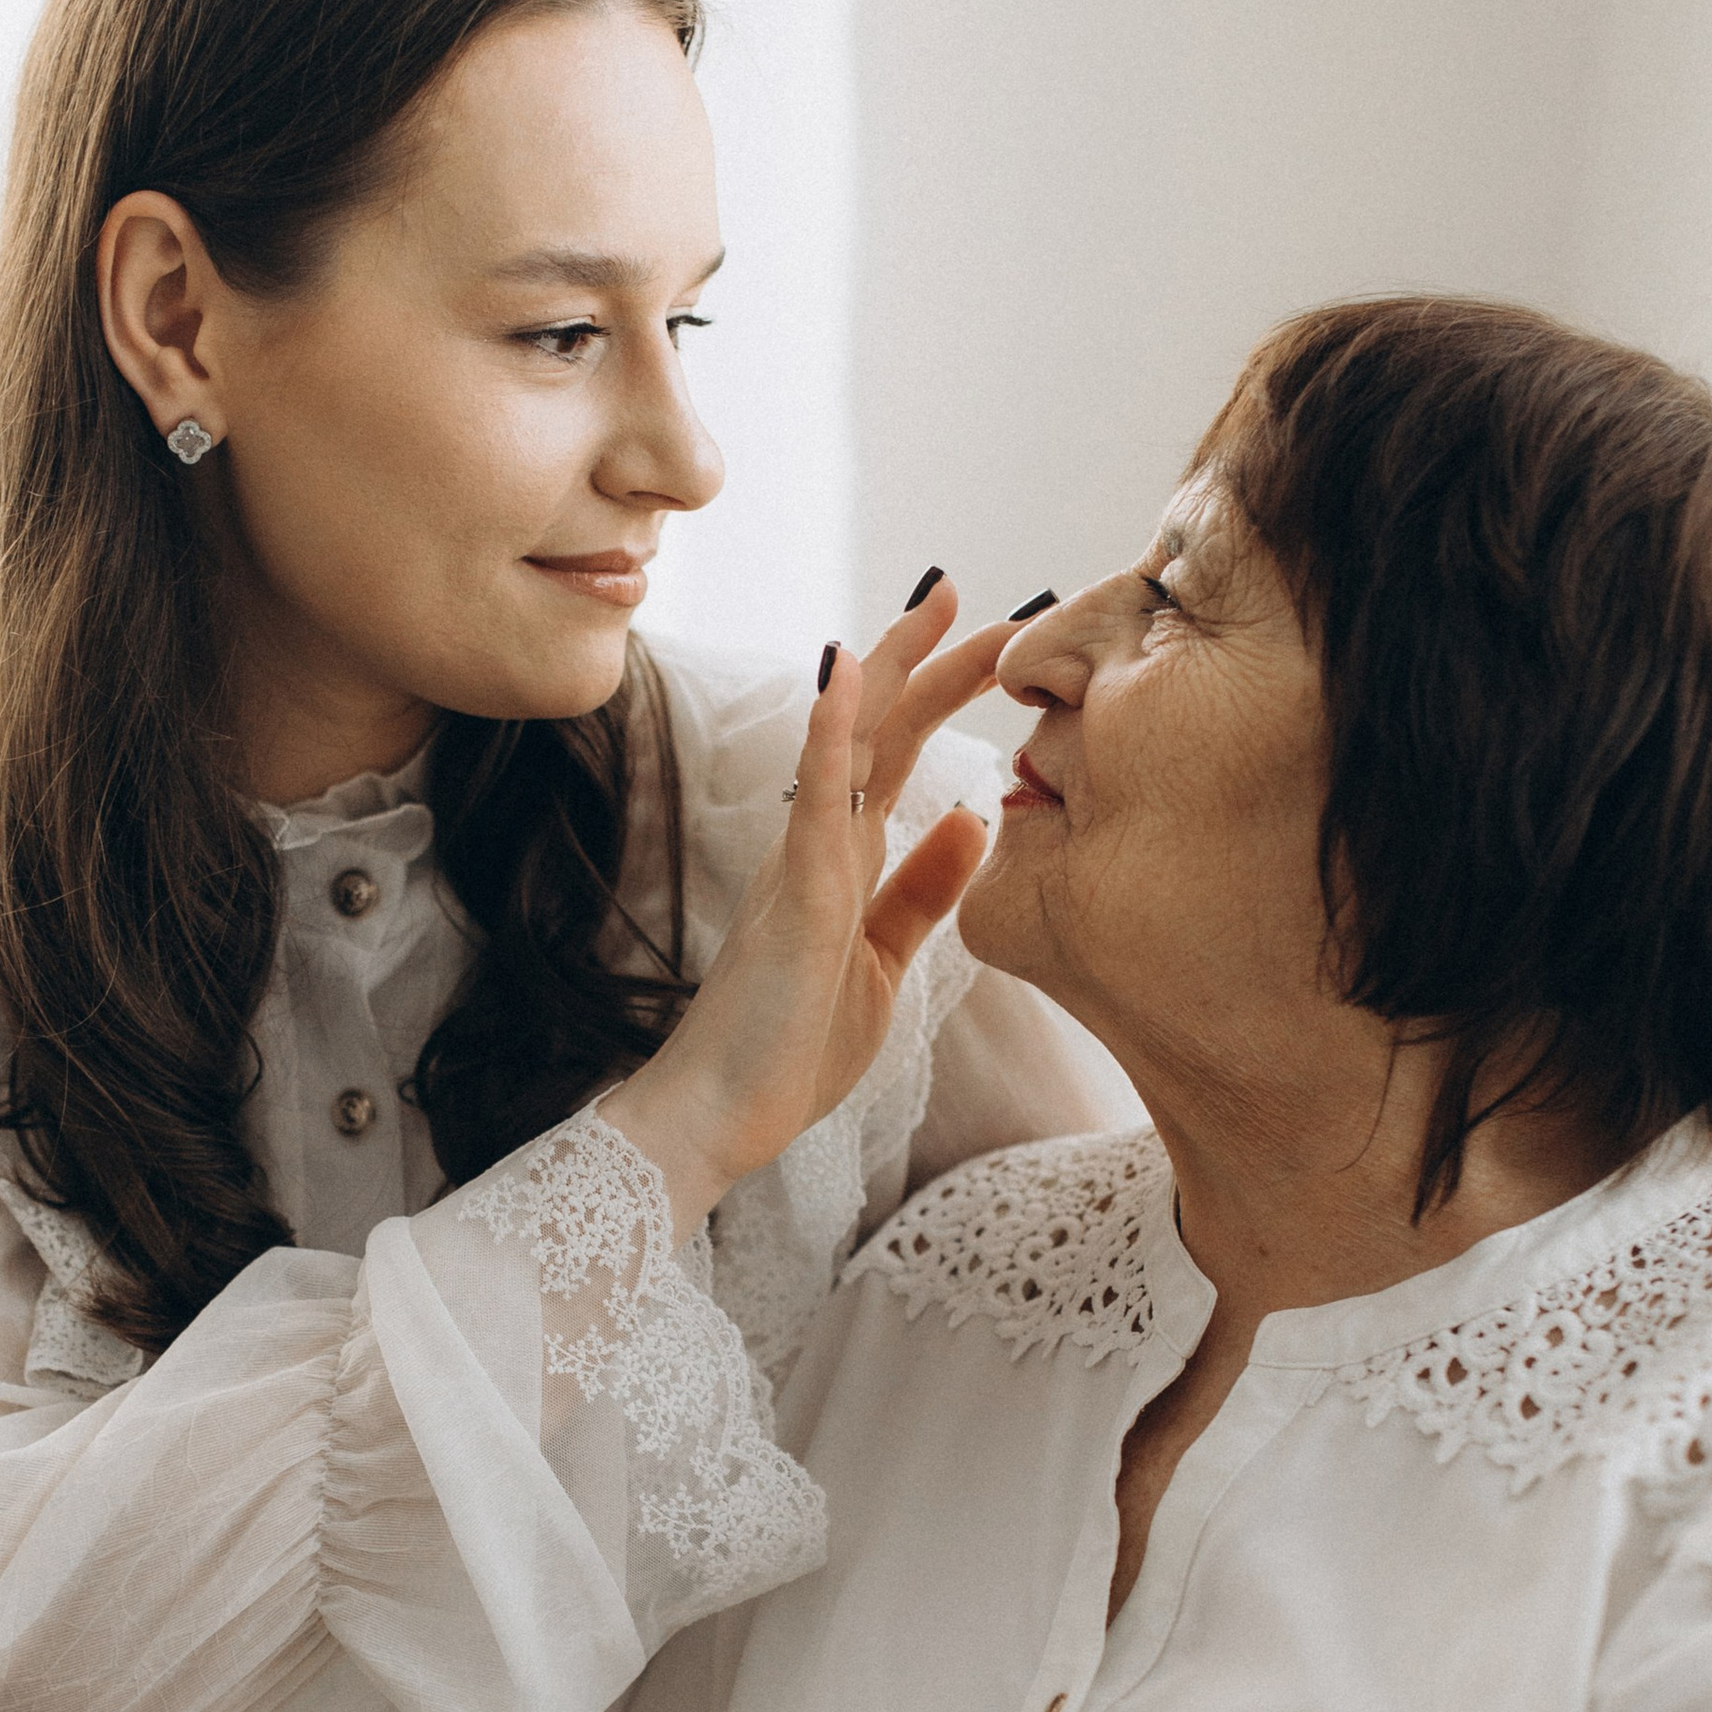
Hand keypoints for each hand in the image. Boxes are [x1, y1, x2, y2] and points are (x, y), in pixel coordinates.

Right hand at [605, 577, 1009, 1231]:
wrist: (722, 1116)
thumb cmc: (789, 1049)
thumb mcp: (881, 961)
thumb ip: (923, 891)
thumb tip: (973, 820)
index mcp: (840, 860)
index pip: (896, 755)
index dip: (941, 694)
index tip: (990, 642)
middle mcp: (818, 845)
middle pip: (879, 728)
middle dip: (929, 658)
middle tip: (977, 595)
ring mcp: (803, 863)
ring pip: (850, 744)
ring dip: (894, 669)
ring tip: (936, 604)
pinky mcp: (795, 896)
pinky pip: (814, 799)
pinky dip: (830, 733)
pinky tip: (846, 672)